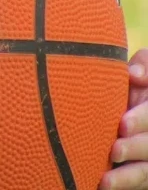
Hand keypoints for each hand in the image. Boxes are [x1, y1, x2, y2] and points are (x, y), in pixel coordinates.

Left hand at [101, 49, 147, 188]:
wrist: (123, 113)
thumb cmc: (132, 85)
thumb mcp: (141, 72)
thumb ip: (144, 66)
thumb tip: (134, 74)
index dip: (142, 118)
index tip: (122, 123)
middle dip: (137, 147)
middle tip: (115, 149)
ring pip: (146, 171)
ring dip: (128, 177)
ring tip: (106, 180)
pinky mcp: (142, 172)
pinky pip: (138, 183)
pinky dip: (123, 186)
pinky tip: (100, 186)